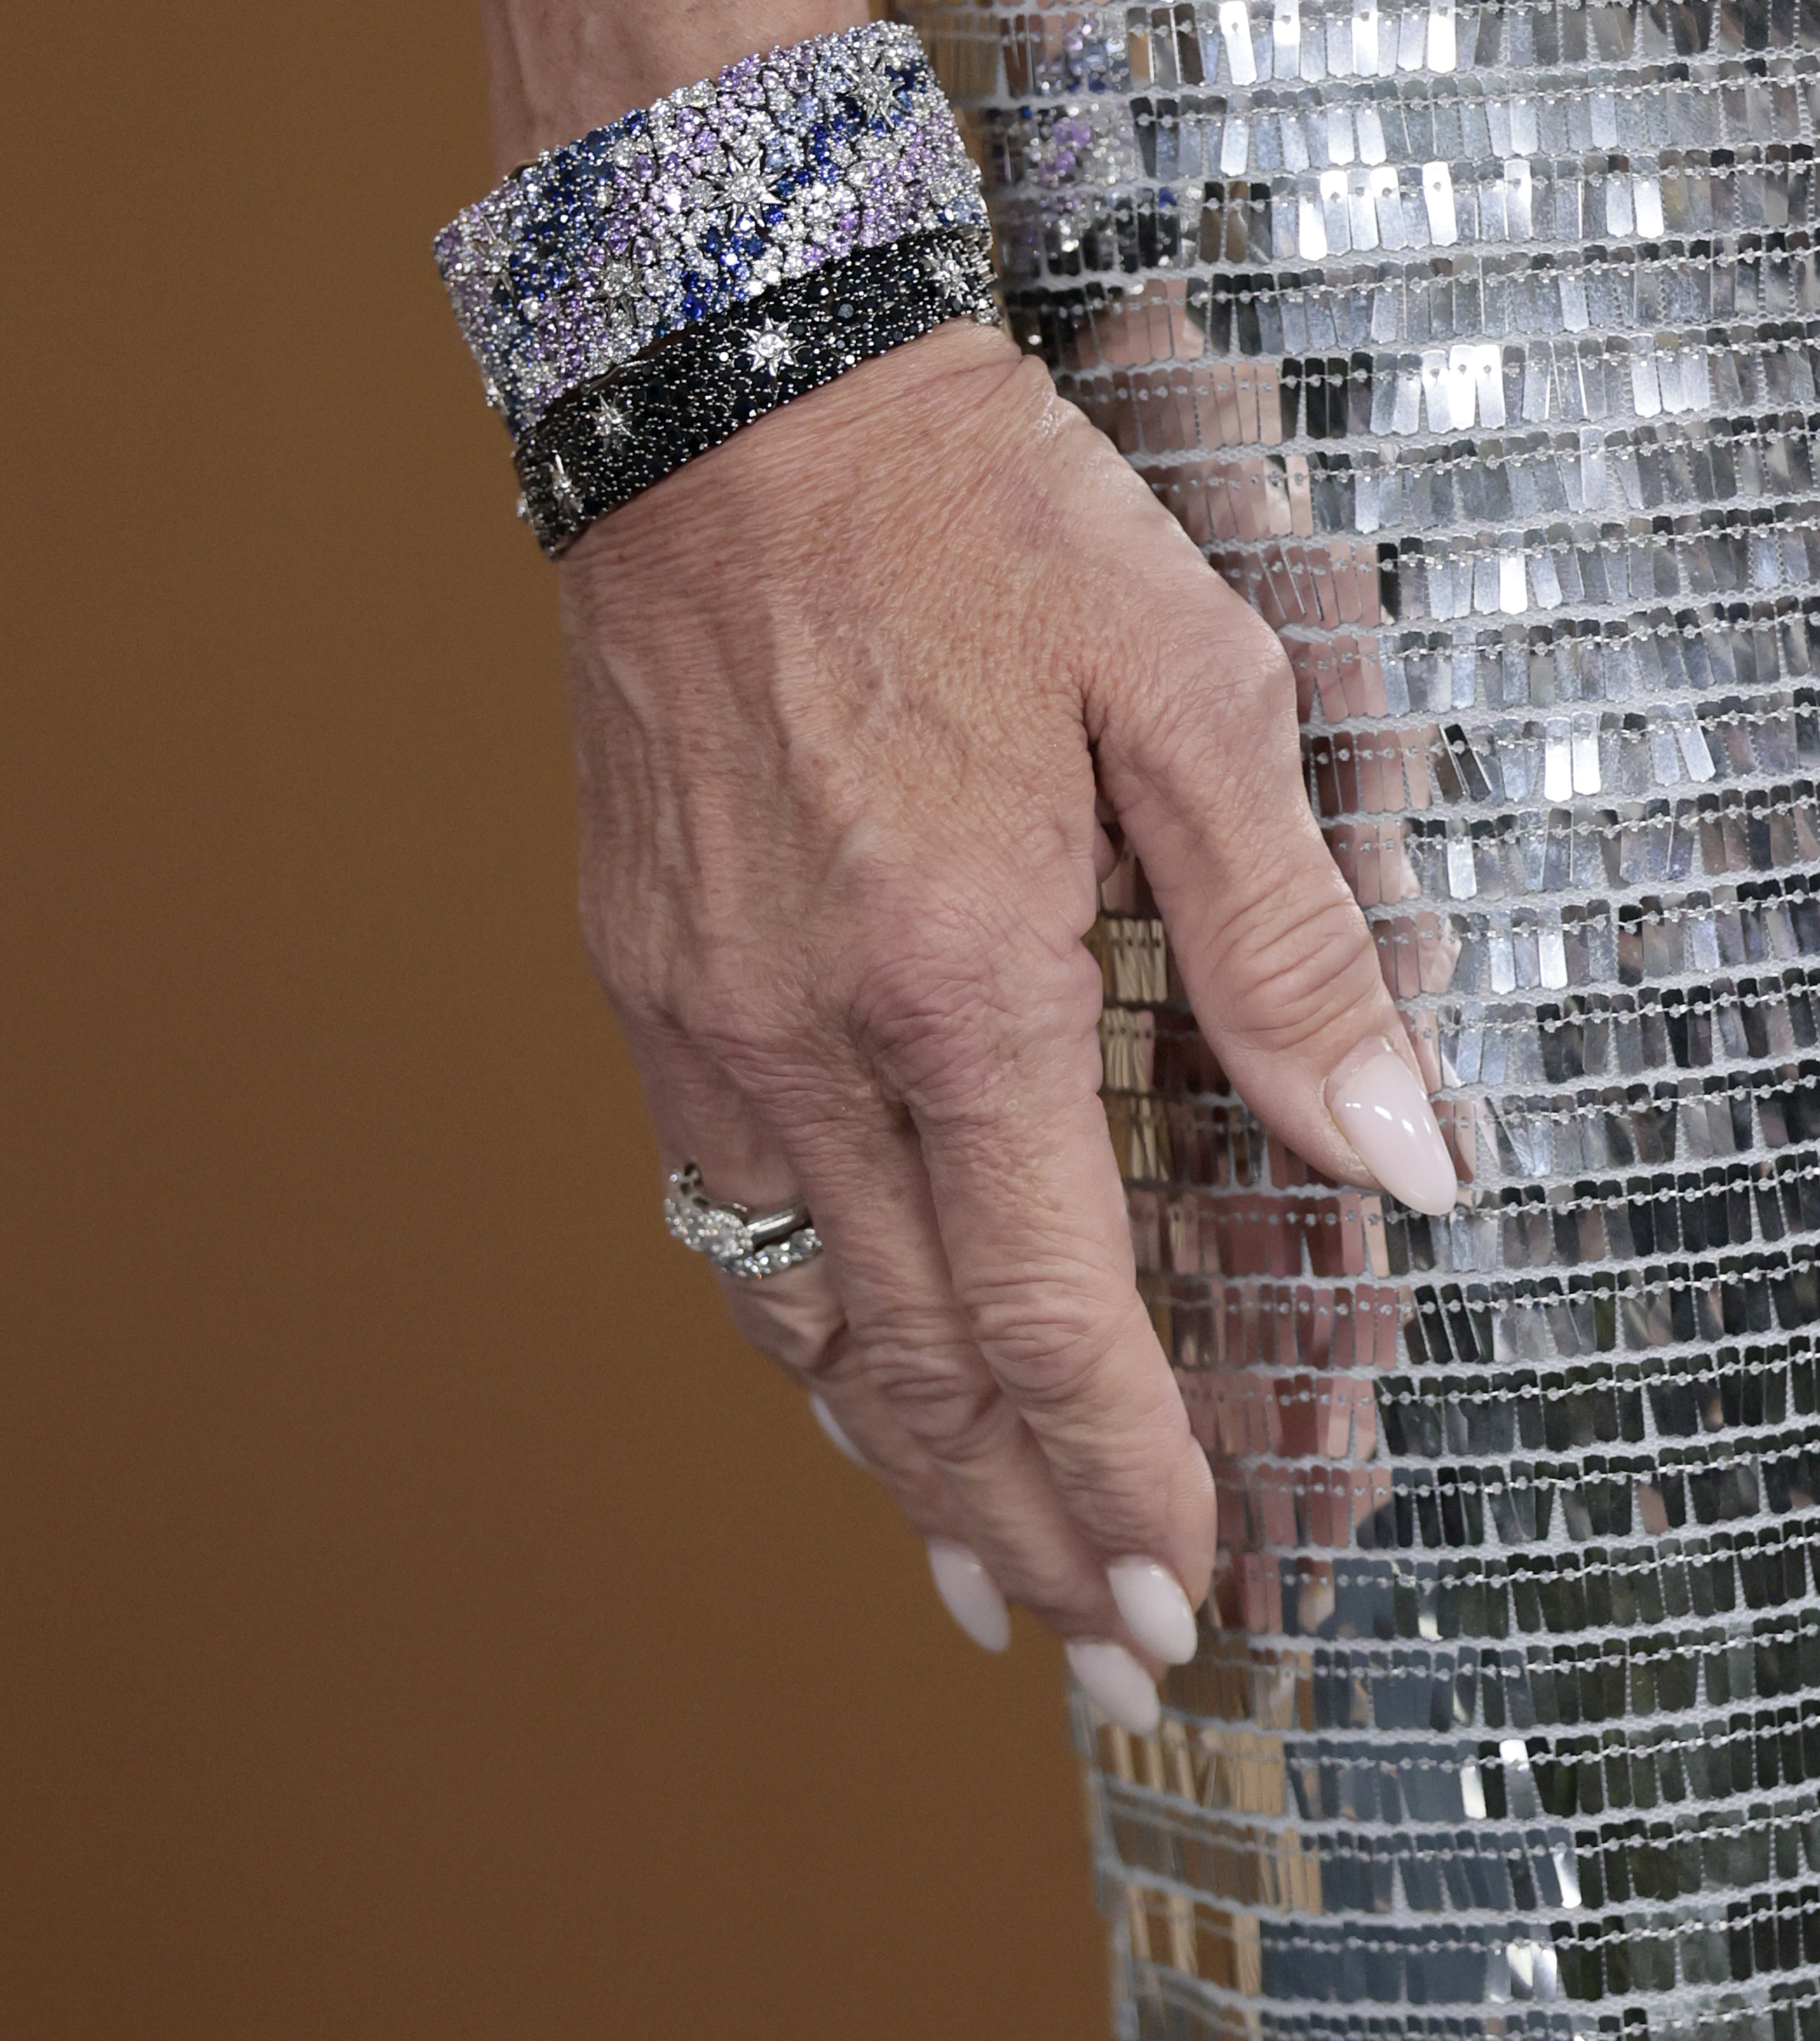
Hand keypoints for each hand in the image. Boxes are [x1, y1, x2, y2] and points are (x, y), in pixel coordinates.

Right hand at [559, 321, 1455, 1730]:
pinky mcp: (641, 968)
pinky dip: (791, 1325)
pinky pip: (714, 1203)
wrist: (733, 395)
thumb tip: (1399, 1154)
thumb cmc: (973, 518)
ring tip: (972, 1569)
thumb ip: (1287, 943)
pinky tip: (836, 1368)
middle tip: (1091, 1645)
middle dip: (1017, 1522)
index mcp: (959, 974)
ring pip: (795, 1308)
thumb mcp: (1188, 688)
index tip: (1181, 1595)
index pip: (1049, 1310)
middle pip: (914, 1356)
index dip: (1123, 1475)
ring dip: (893, 1457)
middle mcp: (808, 1030)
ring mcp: (701, 1010)